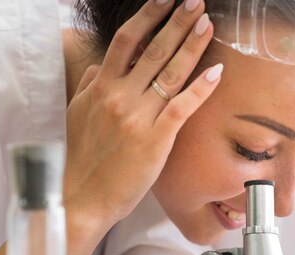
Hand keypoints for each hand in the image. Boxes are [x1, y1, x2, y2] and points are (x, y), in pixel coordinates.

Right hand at [64, 0, 221, 228]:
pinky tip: (216, 72)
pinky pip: (182, 107)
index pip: (126, 41)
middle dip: (177, 22)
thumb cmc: (81, 158)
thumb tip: (102, 67)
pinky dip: (200, 87)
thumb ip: (90, 86)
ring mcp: (138, 117)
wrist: (82, 196)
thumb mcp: (77, 114)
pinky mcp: (155, 140)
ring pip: (170, 73)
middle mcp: (119, 96)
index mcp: (101, 88)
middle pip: (153, 50)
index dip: (147, 16)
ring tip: (208, 24)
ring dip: (192, 45)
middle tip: (196, 2)